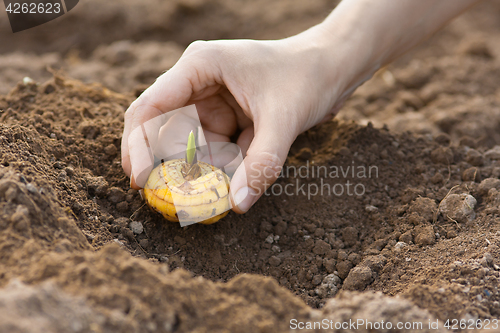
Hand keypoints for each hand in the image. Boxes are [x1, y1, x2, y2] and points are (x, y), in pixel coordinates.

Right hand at [121, 26, 356, 212]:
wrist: (335, 66)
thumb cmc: (308, 76)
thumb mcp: (284, 118)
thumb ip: (261, 163)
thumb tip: (236, 205)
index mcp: (200, 66)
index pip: (151, 106)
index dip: (138, 145)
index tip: (139, 180)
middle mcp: (199, 83)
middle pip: (164, 130)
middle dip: (167, 166)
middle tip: (167, 200)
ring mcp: (212, 103)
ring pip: (190, 147)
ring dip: (198, 173)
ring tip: (206, 198)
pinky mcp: (228, 120)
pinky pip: (214, 152)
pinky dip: (219, 171)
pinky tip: (229, 185)